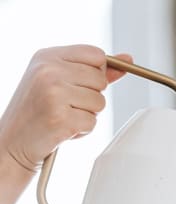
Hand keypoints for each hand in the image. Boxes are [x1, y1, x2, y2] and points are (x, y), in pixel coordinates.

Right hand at [0, 45, 131, 171]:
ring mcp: (53, 94)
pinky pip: (92, 122)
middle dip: (91, 97)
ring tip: (64, 116)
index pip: (96, 54)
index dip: (97, 72)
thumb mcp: (60, 81)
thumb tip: (127, 60)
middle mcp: (48, 71)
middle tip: (67, 105)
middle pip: (101, 80)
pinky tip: (63, 129)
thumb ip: (95, 70)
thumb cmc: (38, 111)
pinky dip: (82, 130)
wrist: (13, 142)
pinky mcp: (60, 118)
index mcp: (47, 56)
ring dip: (87, 115)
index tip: (81, 84)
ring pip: (100, 103)